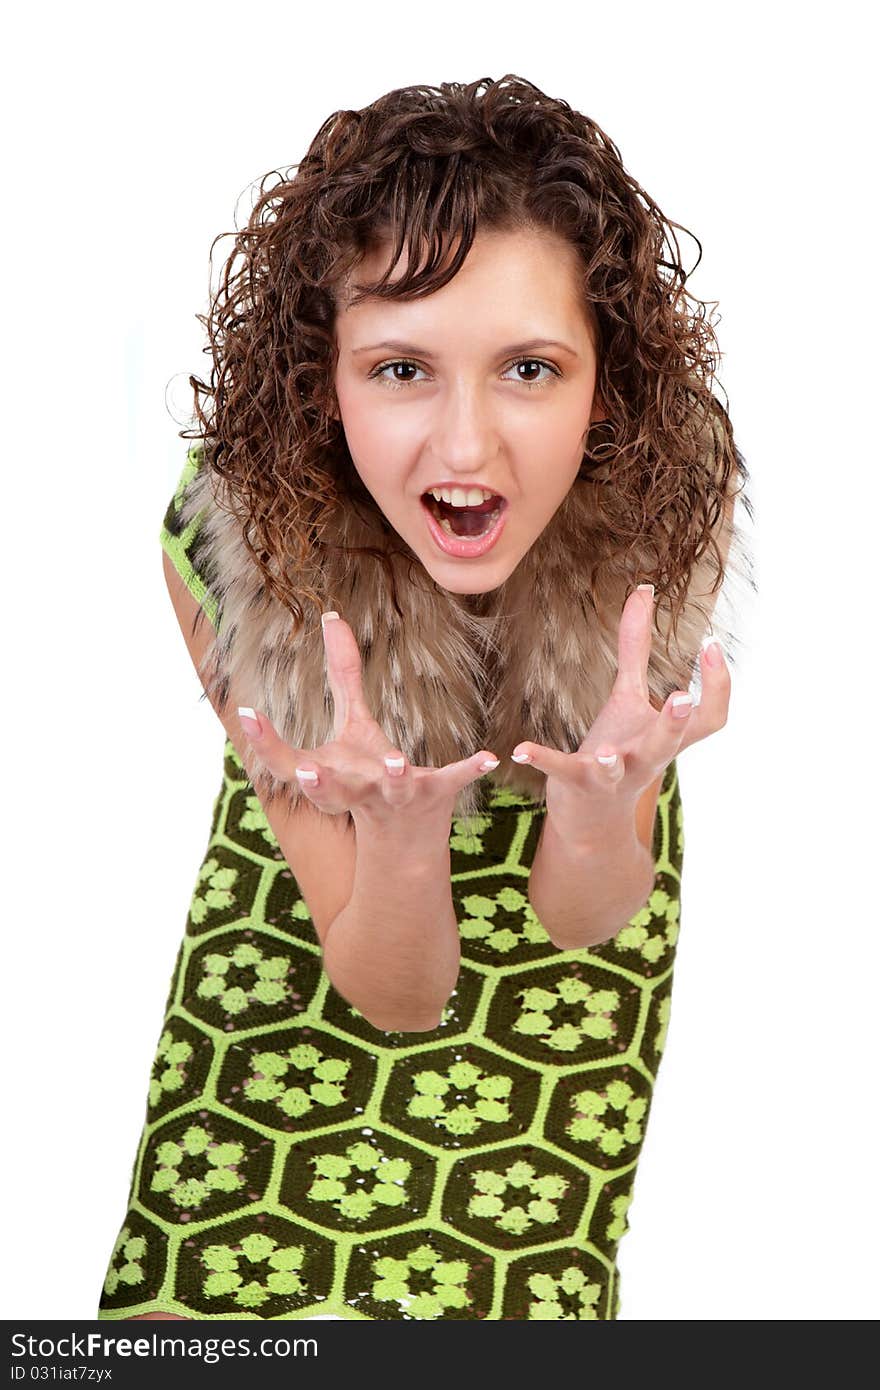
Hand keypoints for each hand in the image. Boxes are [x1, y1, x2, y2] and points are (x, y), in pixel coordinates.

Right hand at [236, 611, 499, 836]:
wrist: (406, 834)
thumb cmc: (368, 771)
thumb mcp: (352, 724)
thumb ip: (342, 673)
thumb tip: (331, 614)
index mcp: (328, 775)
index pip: (284, 764)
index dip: (264, 743)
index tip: (246, 714)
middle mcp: (356, 790)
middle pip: (331, 790)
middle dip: (319, 783)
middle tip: (309, 774)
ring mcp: (395, 793)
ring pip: (391, 788)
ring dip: (393, 776)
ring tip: (396, 763)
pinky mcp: (433, 793)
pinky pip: (450, 782)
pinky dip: (469, 770)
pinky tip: (490, 758)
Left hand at [509, 585, 730, 838]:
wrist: (592, 815)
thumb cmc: (619, 746)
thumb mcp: (629, 697)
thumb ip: (637, 647)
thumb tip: (645, 589)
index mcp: (668, 739)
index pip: (710, 717)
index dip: (717, 684)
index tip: (711, 643)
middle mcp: (647, 759)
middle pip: (668, 744)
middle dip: (674, 722)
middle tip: (680, 697)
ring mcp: (612, 775)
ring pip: (616, 771)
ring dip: (612, 762)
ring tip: (607, 752)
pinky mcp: (577, 784)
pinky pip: (562, 772)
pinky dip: (543, 760)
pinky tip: (520, 749)